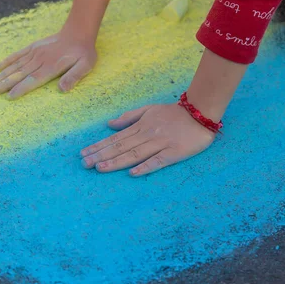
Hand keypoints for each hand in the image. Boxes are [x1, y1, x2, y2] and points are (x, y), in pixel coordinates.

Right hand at [0, 32, 96, 98]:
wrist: (78, 32)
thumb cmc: (83, 52)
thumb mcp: (85, 65)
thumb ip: (74, 77)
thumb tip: (63, 89)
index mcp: (51, 67)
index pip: (33, 80)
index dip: (21, 88)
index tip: (9, 96)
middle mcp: (40, 60)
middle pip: (20, 74)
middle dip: (5, 84)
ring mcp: (35, 52)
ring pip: (16, 66)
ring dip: (2, 75)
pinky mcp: (33, 47)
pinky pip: (17, 55)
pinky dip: (7, 61)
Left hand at [80, 103, 215, 176]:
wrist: (200, 112)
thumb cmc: (173, 112)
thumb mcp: (149, 109)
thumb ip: (129, 117)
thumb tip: (109, 124)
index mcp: (140, 126)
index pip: (115, 138)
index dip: (99, 146)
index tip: (83, 153)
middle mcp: (147, 135)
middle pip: (121, 147)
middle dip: (101, 155)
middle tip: (84, 163)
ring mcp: (160, 144)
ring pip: (135, 154)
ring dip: (116, 161)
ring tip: (100, 168)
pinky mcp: (174, 153)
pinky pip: (158, 161)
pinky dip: (145, 166)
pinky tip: (132, 173)